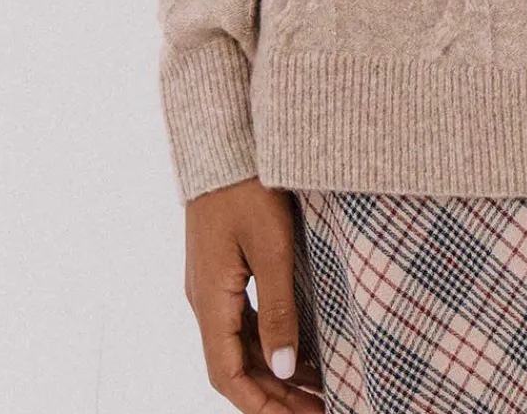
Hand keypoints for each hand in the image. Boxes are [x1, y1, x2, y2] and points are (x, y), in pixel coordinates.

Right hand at [184, 177, 324, 410]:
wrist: (223, 139)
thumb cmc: (248, 187)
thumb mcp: (271, 248)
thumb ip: (277, 308)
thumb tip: (280, 369)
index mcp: (210, 300)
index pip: (227, 376)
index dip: (261, 407)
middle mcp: (205, 298)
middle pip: (235, 366)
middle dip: (274, 395)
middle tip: (321, 408)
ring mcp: (212, 283)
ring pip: (241, 344)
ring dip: (275, 370)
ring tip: (319, 386)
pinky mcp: (222, 267)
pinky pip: (243, 320)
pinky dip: (270, 341)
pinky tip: (299, 346)